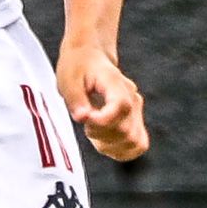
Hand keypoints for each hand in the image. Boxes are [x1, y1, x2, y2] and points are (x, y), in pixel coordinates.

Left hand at [57, 46, 148, 162]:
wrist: (89, 57)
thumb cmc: (77, 67)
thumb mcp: (68, 79)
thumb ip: (75, 99)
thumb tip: (83, 118)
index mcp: (116, 83)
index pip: (122, 107)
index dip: (103, 121)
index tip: (85, 119)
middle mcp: (132, 98)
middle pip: (127, 130)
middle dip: (101, 135)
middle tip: (85, 122)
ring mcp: (137, 110)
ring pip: (135, 142)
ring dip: (111, 145)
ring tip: (94, 133)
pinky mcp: (135, 121)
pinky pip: (138, 145)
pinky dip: (121, 150)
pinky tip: (104, 142)